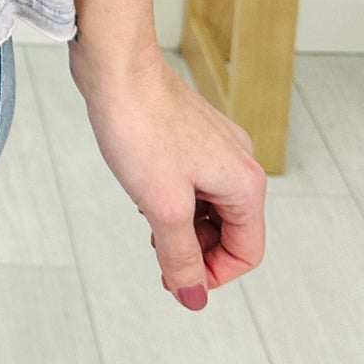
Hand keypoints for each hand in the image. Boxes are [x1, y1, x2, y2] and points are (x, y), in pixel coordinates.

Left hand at [72, 42, 266, 309]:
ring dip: (181, 222)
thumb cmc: (141, 124)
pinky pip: (191, 179)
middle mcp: (237, 161)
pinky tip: (143, 188)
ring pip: (208, 204)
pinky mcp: (189, 131)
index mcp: (244, 183)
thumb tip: (192, 298)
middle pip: (229, 229)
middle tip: (156, 249)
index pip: (247, 252)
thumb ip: (180, 257)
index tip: (174, 276)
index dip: (213, 274)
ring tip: (146, 215)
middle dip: (195, 247)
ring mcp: (214, 143)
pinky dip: (172, 195)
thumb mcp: (163, 206)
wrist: (115, 64)